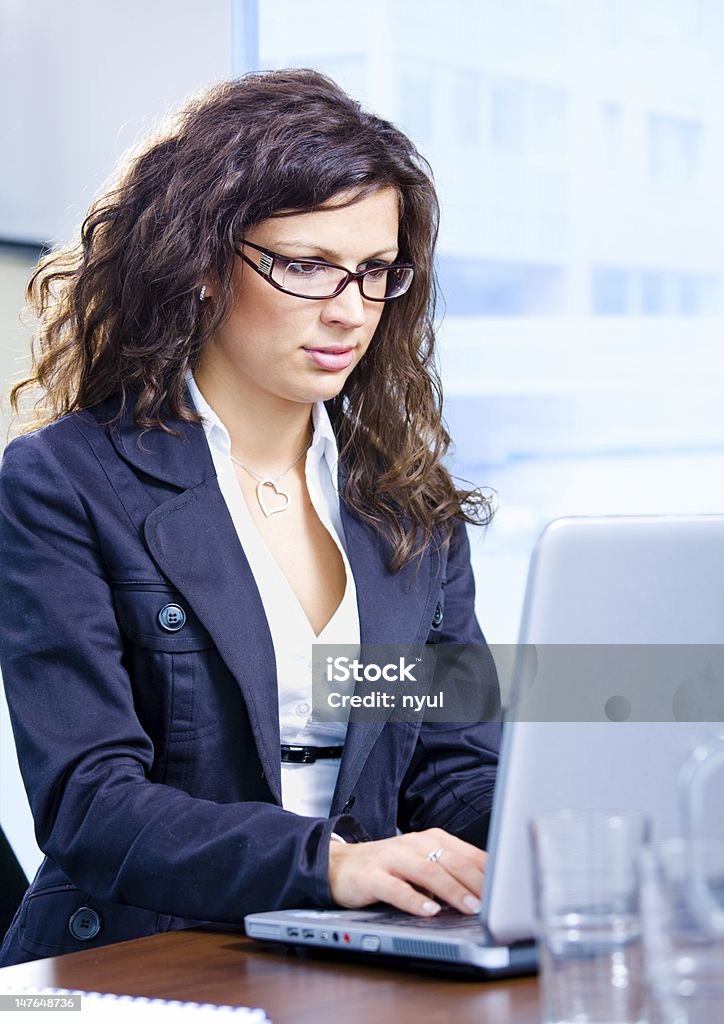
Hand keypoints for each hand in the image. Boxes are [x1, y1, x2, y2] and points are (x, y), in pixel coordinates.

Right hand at [328, 828, 485, 916]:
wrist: (340, 864)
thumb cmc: (390, 867)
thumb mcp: (424, 864)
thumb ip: (452, 872)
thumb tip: (492, 888)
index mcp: (432, 840)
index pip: (467, 854)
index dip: (489, 871)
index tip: (509, 888)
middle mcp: (414, 845)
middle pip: (451, 861)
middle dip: (476, 881)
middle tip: (495, 902)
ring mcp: (392, 859)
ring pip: (427, 872)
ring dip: (451, 890)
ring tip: (471, 908)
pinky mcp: (372, 876)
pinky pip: (395, 888)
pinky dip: (413, 900)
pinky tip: (428, 911)